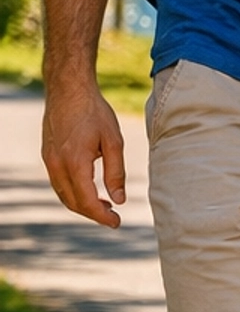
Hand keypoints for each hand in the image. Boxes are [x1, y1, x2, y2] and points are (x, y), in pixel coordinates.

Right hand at [42, 76, 127, 227]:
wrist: (68, 89)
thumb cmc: (94, 112)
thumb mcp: (113, 141)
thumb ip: (116, 172)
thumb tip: (119, 200)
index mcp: (75, 163)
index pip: (87, 202)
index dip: (102, 217)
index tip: (117, 223)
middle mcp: (57, 165)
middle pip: (73, 203)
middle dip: (93, 214)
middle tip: (113, 218)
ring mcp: (48, 161)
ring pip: (63, 195)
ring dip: (83, 205)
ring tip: (105, 205)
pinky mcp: (47, 156)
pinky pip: (58, 183)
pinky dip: (73, 192)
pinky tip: (89, 188)